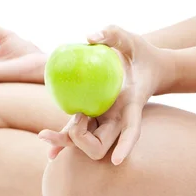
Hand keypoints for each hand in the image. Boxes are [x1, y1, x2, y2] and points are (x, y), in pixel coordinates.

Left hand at [38, 25, 174, 164]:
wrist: (150, 68)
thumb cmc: (142, 52)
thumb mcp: (132, 38)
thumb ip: (113, 33)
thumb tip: (88, 37)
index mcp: (132, 104)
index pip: (132, 129)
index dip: (126, 144)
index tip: (116, 161)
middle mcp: (118, 118)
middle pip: (101, 145)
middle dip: (81, 141)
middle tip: (73, 118)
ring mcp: (106, 119)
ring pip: (87, 143)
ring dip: (67, 141)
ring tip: (45, 133)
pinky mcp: (95, 115)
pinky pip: (78, 130)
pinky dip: (63, 138)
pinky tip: (46, 141)